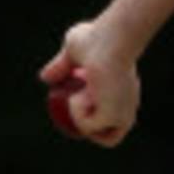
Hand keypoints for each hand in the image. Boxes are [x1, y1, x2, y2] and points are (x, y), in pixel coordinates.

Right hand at [39, 19, 141, 147]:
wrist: (112, 40)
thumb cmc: (99, 38)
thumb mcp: (74, 52)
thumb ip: (61, 65)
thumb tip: (45, 78)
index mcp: (124, 93)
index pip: (113, 119)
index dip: (92, 119)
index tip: (73, 100)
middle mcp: (128, 107)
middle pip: (110, 135)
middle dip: (86, 127)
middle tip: (72, 105)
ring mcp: (123, 114)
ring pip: (96, 132)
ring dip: (80, 116)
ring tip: (81, 93)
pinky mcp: (115, 117)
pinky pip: (87, 126)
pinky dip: (77, 113)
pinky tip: (80, 94)